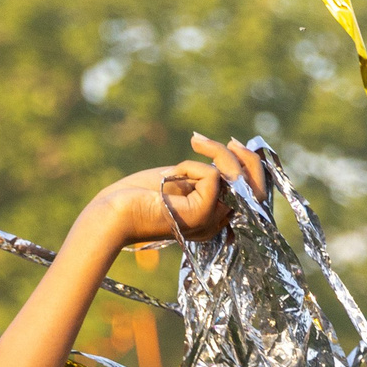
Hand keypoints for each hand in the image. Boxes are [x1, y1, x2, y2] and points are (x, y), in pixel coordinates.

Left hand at [88, 133, 266, 249]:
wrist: (108, 215)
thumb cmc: (136, 197)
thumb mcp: (180, 178)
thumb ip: (207, 173)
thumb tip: (233, 150)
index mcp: (213, 219)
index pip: (253, 195)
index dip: (253, 168)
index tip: (234, 145)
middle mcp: (216, 224)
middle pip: (258, 191)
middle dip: (249, 160)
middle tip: (228, 142)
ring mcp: (210, 221)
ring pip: (238, 179)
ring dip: (218, 154)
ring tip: (195, 143)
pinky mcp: (200, 215)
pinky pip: (213, 177)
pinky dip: (193, 166)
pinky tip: (171, 175)